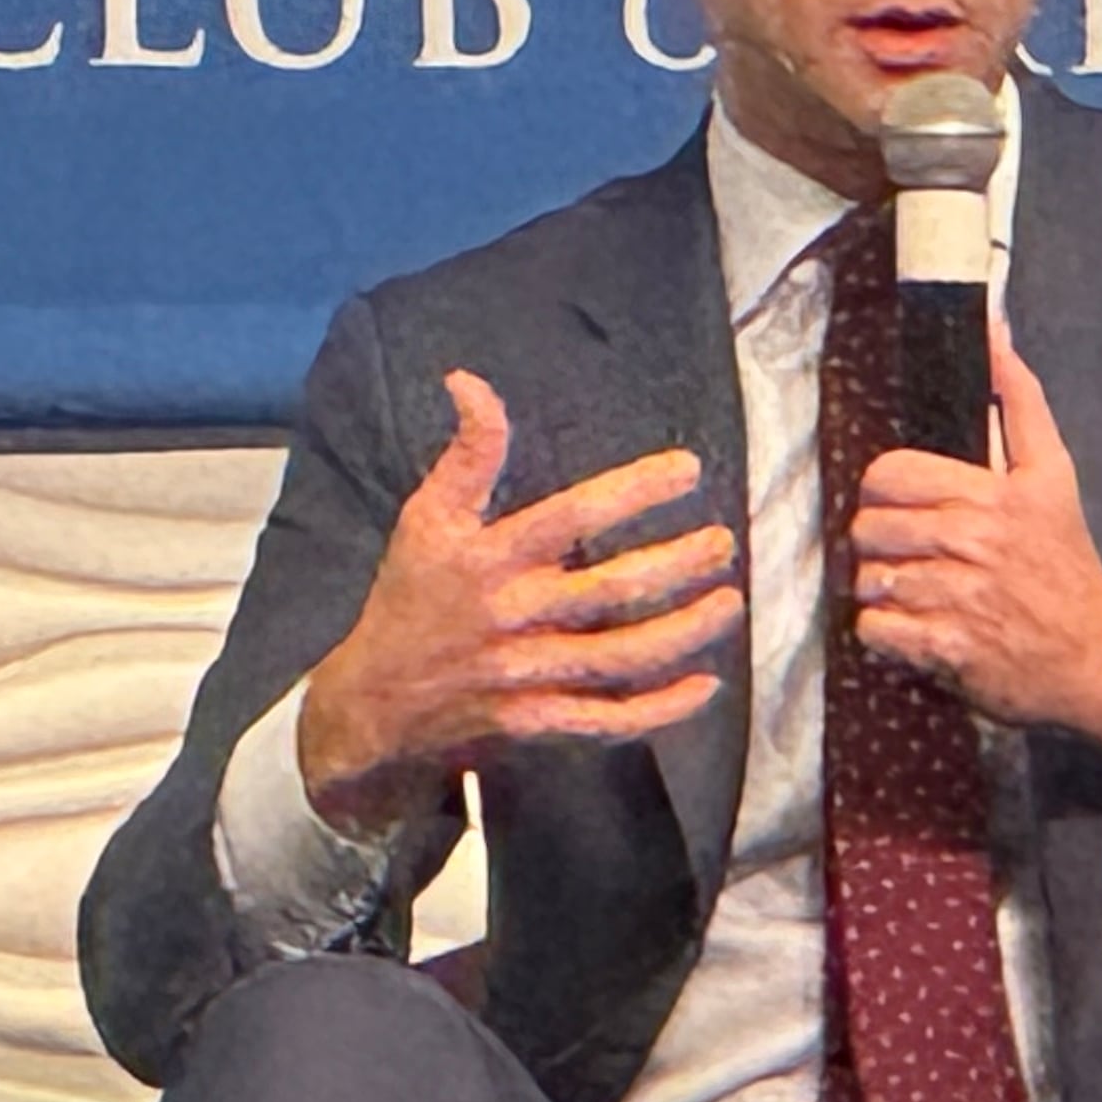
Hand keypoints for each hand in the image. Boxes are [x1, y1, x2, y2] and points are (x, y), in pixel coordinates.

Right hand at [298, 370, 743, 832]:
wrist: (372, 701)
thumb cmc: (410, 597)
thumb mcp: (425, 517)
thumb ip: (466, 453)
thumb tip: (468, 380)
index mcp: (488, 559)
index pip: (570, 517)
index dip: (632, 491)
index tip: (688, 470)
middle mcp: (513, 616)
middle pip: (610, 591)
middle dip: (676, 565)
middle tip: (723, 543)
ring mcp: (528, 674)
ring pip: (621, 657)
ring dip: (683, 631)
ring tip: (730, 602)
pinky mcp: (537, 721)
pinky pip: (607, 721)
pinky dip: (659, 710)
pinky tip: (704, 686)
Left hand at [848, 329, 1101, 803]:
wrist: (1099, 652)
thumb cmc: (1066, 562)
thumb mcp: (1052, 473)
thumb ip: (1020, 401)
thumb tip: (994, 333)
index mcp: (989, 494)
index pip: (888, 476)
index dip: (884, 493)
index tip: (904, 509)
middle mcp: (970, 542)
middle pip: (870, 529)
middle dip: (881, 544)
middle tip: (909, 555)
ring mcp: (956, 598)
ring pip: (869, 580)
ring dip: (883, 590)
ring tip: (916, 593)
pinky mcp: (947, 648)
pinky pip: (876, 629)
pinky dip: (887, 633)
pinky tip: (916, 628)